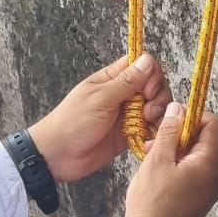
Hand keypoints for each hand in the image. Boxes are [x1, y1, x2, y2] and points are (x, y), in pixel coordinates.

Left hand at [28, 53, 171, 183]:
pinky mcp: (129, 134)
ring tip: (149, 124)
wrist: (58, 155)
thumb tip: (147, 60)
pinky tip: (150, 138)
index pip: (143, 65)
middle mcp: (123, 94)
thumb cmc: (73, 122)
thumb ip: (126, 82)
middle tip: (148, 112)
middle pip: (153, 86)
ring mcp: (127, 114)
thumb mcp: (100, 99)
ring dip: (159, 114)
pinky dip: (155, 131)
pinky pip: (150, 128)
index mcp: (113, 79)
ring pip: (155, 107)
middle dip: (158, 97)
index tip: (147, 91)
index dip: (151, 76)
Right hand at [121, 103, 217, 216]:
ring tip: (152, 156)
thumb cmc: (152, 204)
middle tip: (157, 139)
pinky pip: (193, 174)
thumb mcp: (157, 160)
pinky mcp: (198, 202)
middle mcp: (215, 179)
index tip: (173, 119)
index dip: (196, 116)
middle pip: (207, 141)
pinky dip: (177, 166)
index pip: (216, 125)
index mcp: (210, 166)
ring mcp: (208, 193)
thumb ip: (169, 132)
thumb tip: (178, 109)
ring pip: (197, 158)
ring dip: (176, 150)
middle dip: (182, 134)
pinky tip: (156, 172)